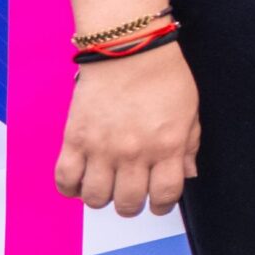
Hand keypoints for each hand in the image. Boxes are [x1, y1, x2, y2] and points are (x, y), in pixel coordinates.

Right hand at [55, 45, 200, 216]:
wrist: (128, 49)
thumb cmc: (163, 76)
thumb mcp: (190, 112)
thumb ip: (188, 147)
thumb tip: (187, 175)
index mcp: (166, 146)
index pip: (166, 195)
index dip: (163, 205)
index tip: (159, 202)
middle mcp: (134, 153)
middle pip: (128, 203)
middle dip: (131, 205)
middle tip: (131, 195)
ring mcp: (101, 148)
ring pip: (96, 198)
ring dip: (101, 198)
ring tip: (106, 185)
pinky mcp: (74, 139)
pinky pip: (65, 179)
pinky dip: (70, 188)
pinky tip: (80, 181)